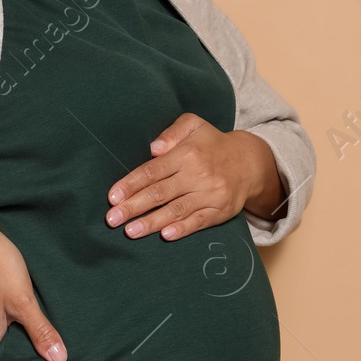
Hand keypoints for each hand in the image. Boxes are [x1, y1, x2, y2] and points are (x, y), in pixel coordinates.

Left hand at [104, 113, 282, 240]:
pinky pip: (199, 221)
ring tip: (130, 231)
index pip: (153, 171)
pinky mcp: (220, 211)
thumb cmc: (211, 143)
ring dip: (152, 222)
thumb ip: (172, 132)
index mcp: (187, 154)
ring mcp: (211, 194)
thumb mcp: (193, 125)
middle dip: (134, 207)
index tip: (112, 197)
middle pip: (161, 193)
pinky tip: (165, 235)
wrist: (249, 162)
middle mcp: (199, 175)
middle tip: (112, 219)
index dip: (131, 184)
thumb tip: (153, 148)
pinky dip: (182, 229)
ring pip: (177, 210)